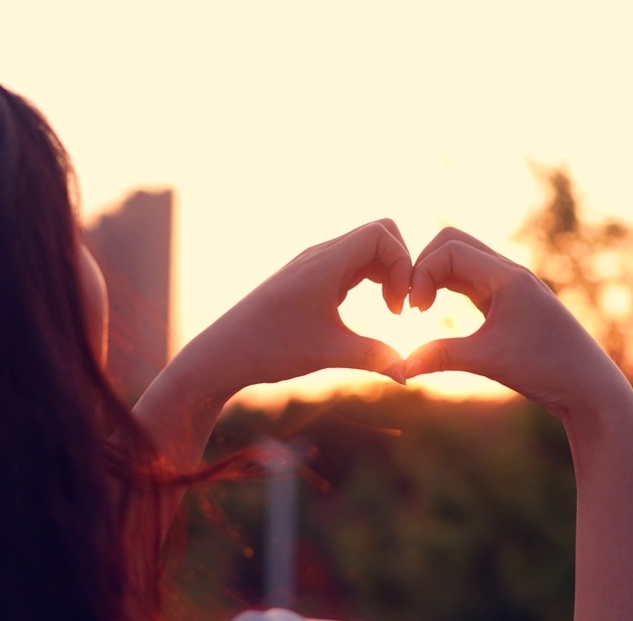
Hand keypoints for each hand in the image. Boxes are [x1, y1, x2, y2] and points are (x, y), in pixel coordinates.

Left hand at [179, 219, 412, 395]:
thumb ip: (374, 358)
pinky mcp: (309, 279)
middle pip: (379, 234)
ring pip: (365, 248)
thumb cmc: (269, 348)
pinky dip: (370, 278)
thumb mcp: (327, 353)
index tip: (399, 306)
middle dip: (400, 264)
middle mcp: (319, 255)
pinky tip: (369, 309)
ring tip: (389, 310)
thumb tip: (409, 374)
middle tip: (399, 306)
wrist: (223, 353)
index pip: (382, 234)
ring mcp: (313, 264)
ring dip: (385, 272)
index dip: (403, 263)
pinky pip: (350, 263)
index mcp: (324, 262)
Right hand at [405, 227, 632, 418]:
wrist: (589, 387)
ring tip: (420, 309)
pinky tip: (437, 314)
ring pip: (462, 261)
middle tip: (412, 303)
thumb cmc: (546, 370)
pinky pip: (472, 281)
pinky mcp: (511, 302)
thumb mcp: (488, 361)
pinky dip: (448, 288)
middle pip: (453, 243)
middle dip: (424, 266)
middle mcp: (510, 273)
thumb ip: (441, 356)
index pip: (449, 249)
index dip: (421, 273)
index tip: (414, 310)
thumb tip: (401, 366)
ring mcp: (512, 286)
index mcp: (507, 276)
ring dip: (436, 276)